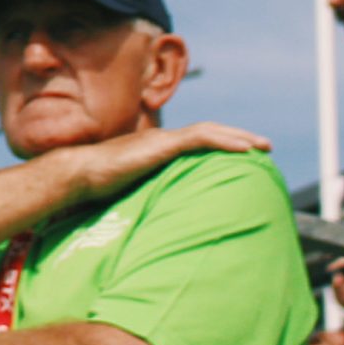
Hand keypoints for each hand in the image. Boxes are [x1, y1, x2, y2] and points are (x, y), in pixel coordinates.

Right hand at [50, 121, 270, 204]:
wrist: (79, 174)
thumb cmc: (98, 186)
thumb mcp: (132, 187)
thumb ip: (149, 189)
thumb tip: (160, 213)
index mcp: (156, 147)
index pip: (195, 139)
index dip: (220, 142)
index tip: (243, 152)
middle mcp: (162, 138)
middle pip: (208, 131)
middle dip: (238, 136)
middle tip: (263, 146)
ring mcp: (161, 139)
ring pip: (209, 131)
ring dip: (238, 137)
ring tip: (261, 146)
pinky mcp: (161, 144)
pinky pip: (200, 138)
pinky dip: (224, 141)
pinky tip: (244, 150)